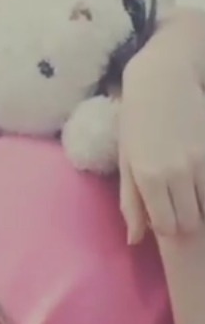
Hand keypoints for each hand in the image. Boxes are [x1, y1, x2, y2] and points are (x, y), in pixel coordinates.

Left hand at [119, 56, 204, 242]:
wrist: (163, 82)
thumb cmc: (137, 124)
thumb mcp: (126, 163)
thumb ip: (130, 204)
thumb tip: (134, 241)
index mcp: (148, 178)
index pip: (166, 227)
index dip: (166, 228)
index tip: (163, 218)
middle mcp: (177, 173)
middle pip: (191, 222)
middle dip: (185, 222)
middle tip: (178, 207)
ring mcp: (202, 162)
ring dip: (201, 207)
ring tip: (190, 192)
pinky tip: (199, 180)